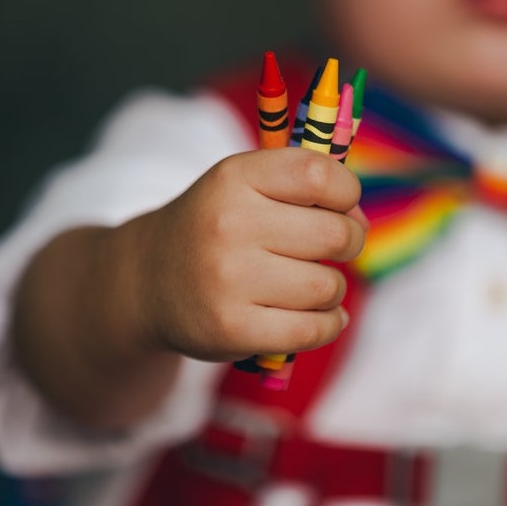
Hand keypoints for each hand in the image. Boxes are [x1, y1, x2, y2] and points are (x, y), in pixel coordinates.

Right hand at [135, 148, 366, 361]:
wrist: (147, 281)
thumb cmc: (215, 228)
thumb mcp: (243, 186)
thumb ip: (303, 188)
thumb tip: (359, 220)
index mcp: (235, 178)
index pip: (319, 176)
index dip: (347, 192)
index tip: (341, 206)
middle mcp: (229, 225)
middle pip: (335, 235)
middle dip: (349, 242)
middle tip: (334, 248)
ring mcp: (229, 280)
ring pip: (328, 286)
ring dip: (333, 289)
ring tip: (313, 285)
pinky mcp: (233, 329)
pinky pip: (314, 330)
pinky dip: (329, 324)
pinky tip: (320, 316)